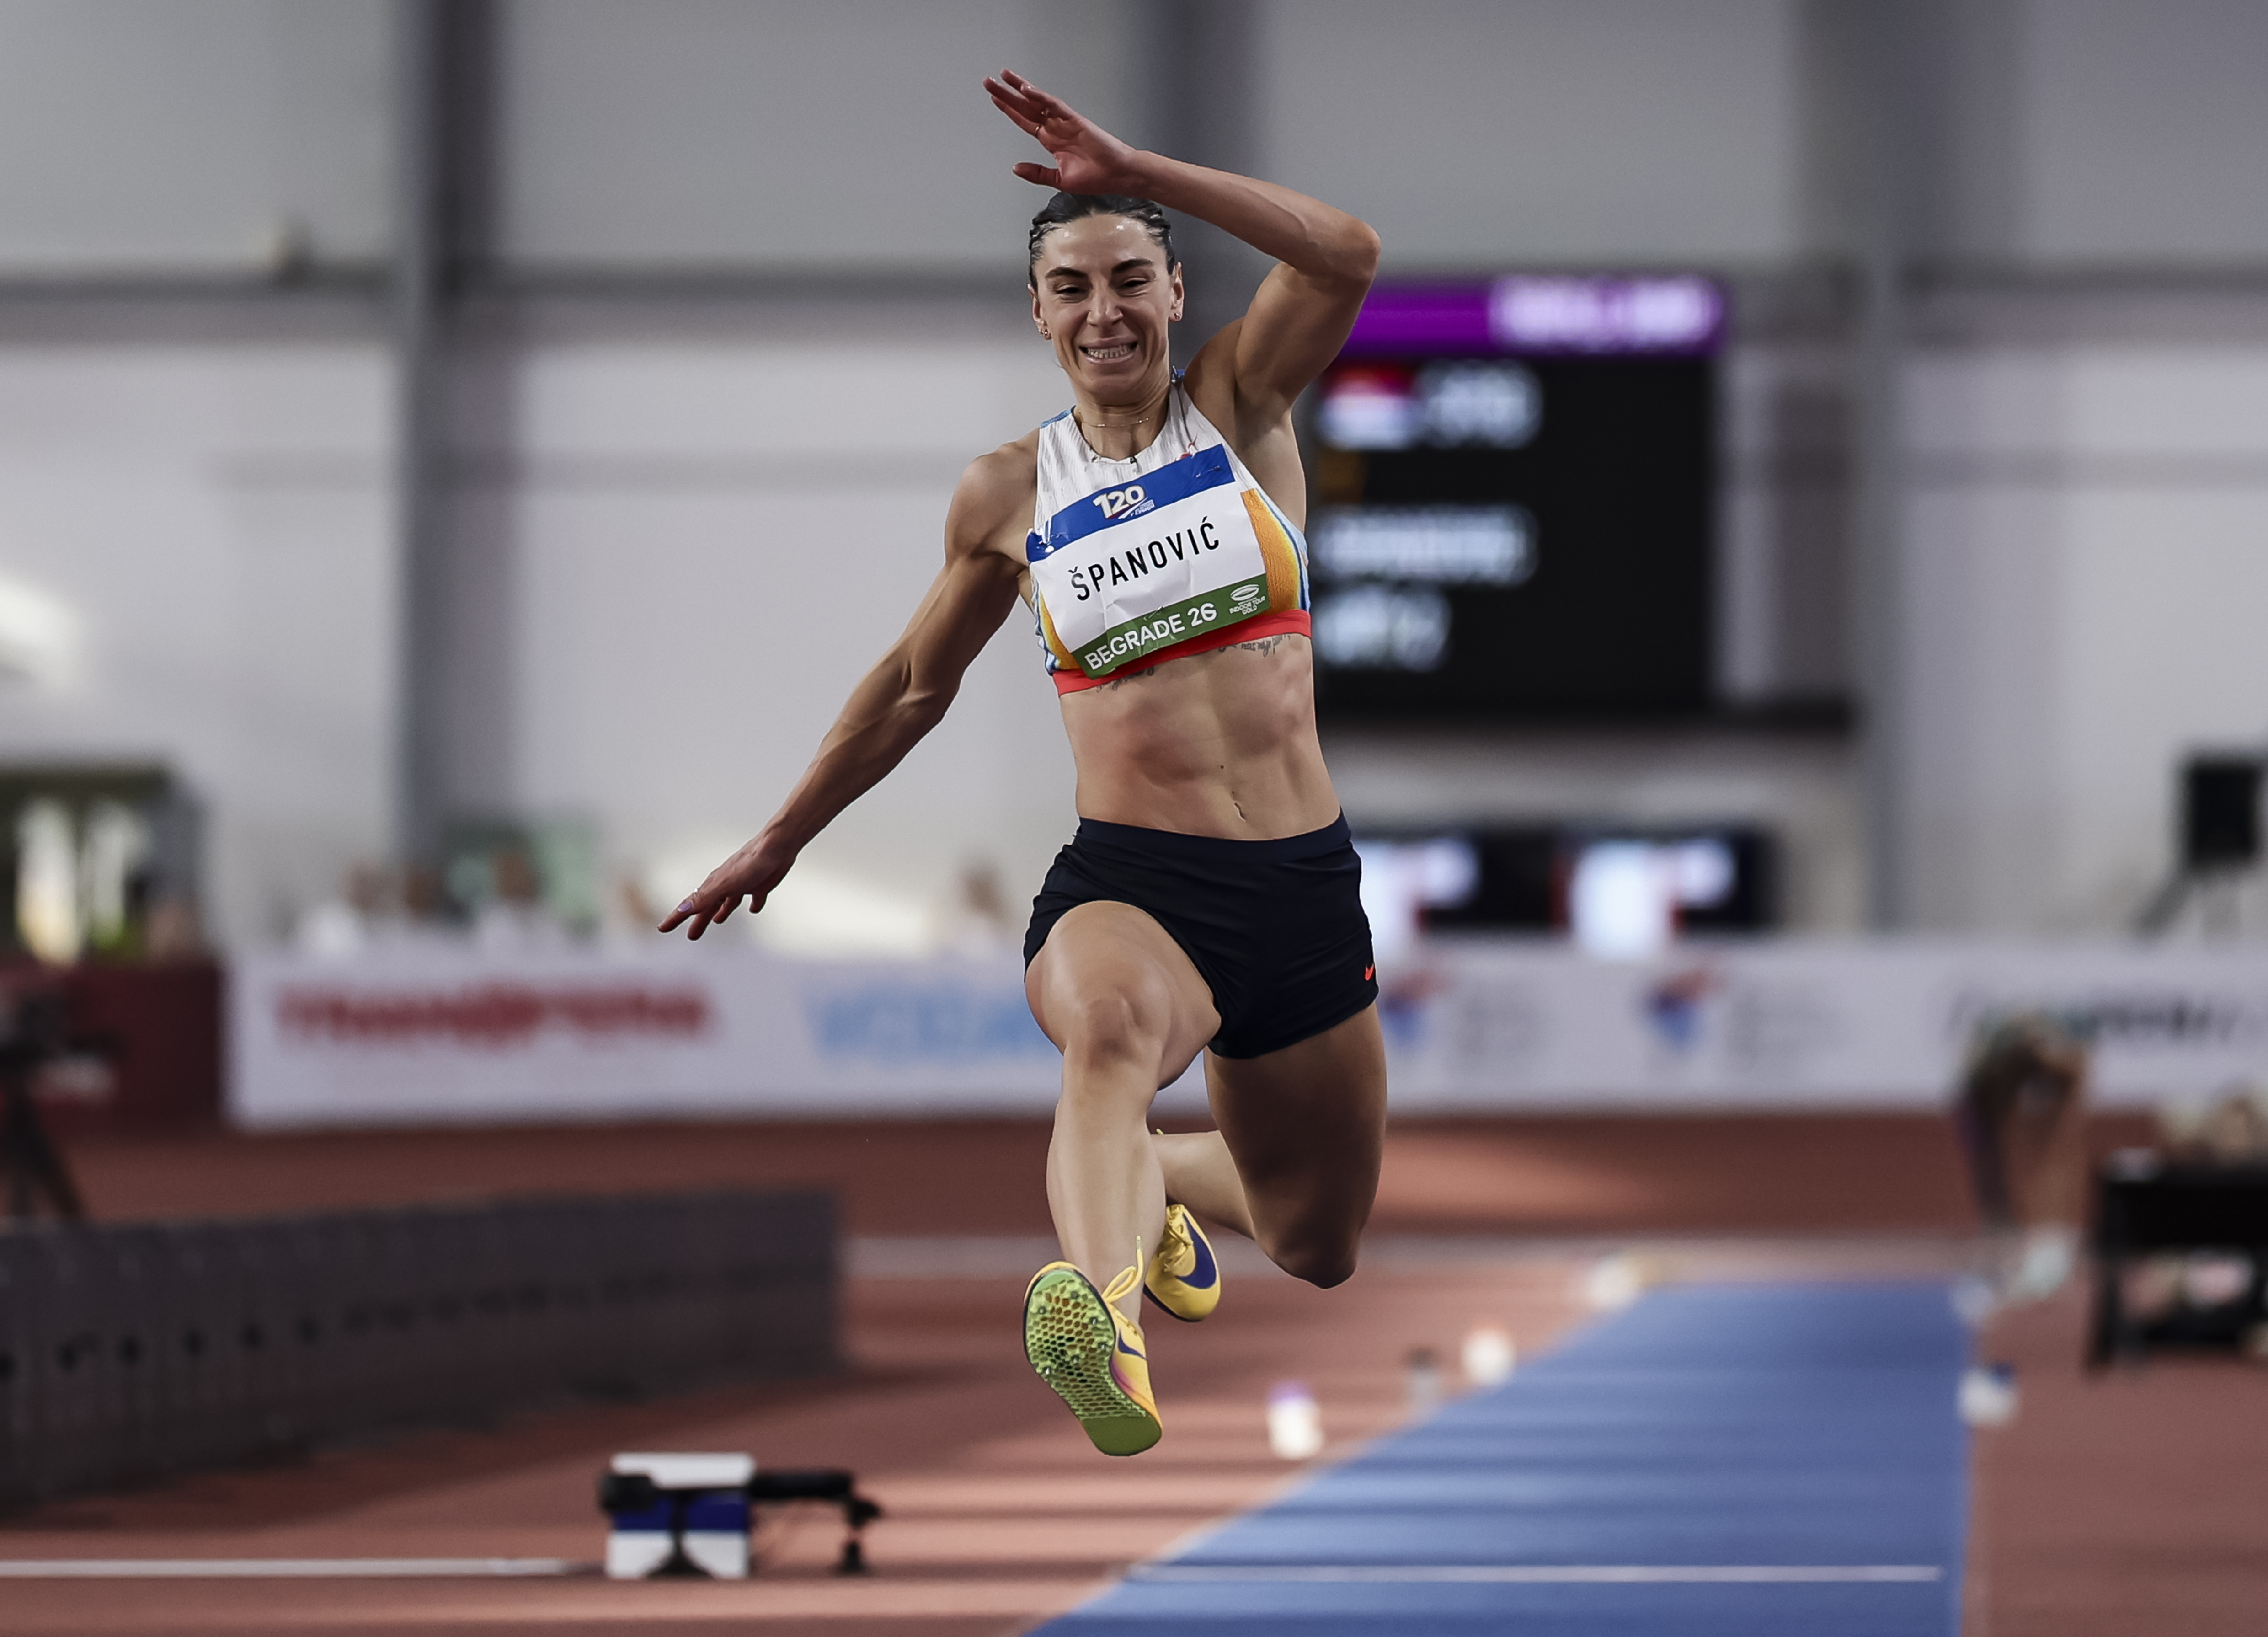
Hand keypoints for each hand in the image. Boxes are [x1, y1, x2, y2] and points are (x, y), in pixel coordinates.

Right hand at [657, 833, 795, 940]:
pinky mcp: (761, 884)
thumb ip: (704, 897)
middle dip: (700, 920)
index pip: (690, 905)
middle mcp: (725, 884)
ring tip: (716, 921)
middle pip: (709, 907)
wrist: (777, 847)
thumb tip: (682, 909)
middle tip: (692, 936)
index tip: (663, 928)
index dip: (676, 917)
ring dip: (721, 912)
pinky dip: (753, 904)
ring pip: (728, 902)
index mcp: (714, 885)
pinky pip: (755, 897)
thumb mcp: (724, 884)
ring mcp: (743, 884)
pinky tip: (754, 909)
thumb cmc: (750, 863)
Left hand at [984, 69, 1144, 194]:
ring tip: (1004, 76)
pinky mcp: (1075, 120)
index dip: (1009, 110)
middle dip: (1007, 94)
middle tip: (989, 81)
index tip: (994, 98)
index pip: (1025, 121)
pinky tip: (1026, 89)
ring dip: (1019, 88)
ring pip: (1037, 100)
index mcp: (1051, 140)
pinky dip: (1040, 97)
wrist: (1117, 175)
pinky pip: (1054, 105)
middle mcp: (1055, 127)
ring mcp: (1064, 121)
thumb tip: (1015, 168)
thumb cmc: (1095, 178)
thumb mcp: (1059, 180)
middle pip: (1025, 106)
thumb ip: (1037, 173)